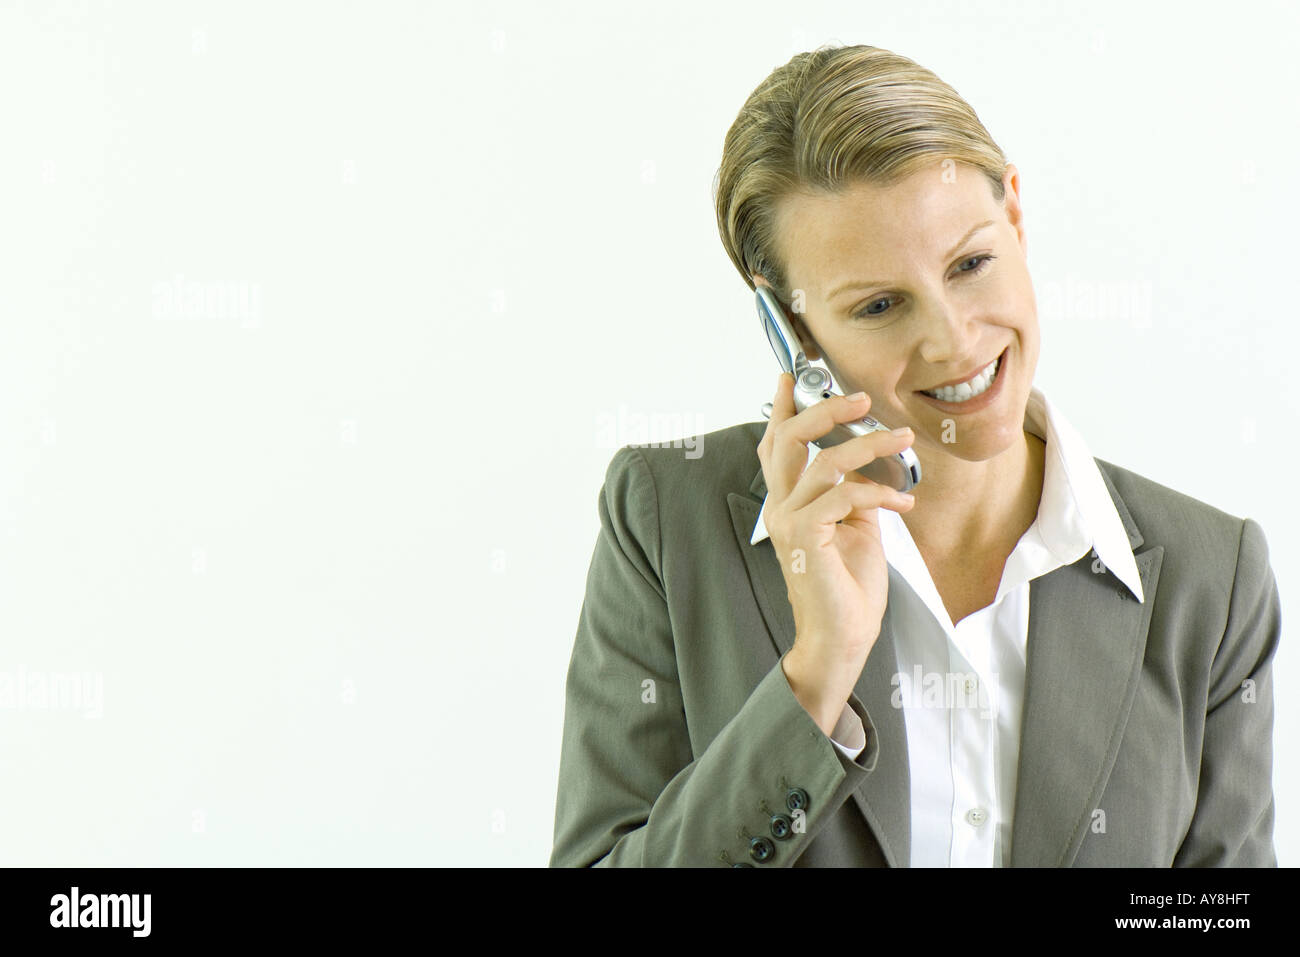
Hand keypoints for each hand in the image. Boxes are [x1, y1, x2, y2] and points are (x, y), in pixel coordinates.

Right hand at [757, 373, 915, 729]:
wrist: (843, 636)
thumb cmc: (848, 587)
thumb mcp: (856, 527)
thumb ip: (853, 492)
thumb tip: (869, 463)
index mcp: (788, 503)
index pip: (777, 446)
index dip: (782, 409)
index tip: (792, 375)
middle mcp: (780, 508)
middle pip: (787, 440)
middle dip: (824, 410)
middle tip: (861, 398)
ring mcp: (788, 522)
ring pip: (825, 462)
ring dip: (870, 446)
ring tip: (903, 438)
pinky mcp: (804, 536)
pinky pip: (844, 496)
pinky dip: (879, 492)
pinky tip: (903, 501)